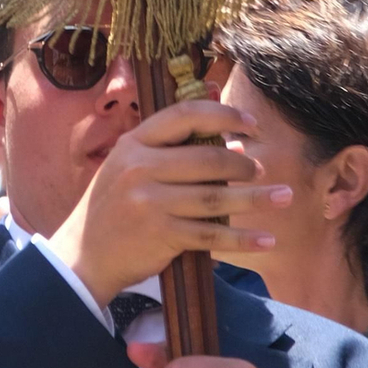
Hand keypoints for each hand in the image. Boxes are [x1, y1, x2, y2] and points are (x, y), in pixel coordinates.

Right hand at [48, 100, 288, 307]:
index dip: (222, 115)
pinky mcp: (161, 235)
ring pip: (215, 197)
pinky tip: (265, 238)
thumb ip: (170, 148)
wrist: (84, 253)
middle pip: (206, 159)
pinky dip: (243, 239)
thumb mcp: (130, 165)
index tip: (250, 123)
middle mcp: (140, 167)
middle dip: (243, 164)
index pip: (184, 116)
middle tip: (263, 170)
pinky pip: (211, 235)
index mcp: (134, 142)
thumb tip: (230, 137)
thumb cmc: (114, 204)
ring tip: (283, 196)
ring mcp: (150, 202)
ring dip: (255, 198)